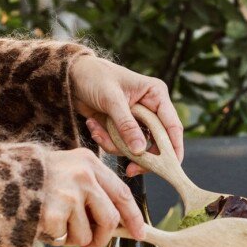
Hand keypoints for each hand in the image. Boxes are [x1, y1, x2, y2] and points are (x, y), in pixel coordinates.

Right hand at [39, 147, 144, 246]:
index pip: (122, 192)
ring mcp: (69, 193)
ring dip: (73, 239)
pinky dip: (54, 239)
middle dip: (102, 237)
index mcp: (89, 163)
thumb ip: (93, 189)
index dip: (132, 216)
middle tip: (90, 242)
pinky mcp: (53, 212)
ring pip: (87, 234)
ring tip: (56, 225)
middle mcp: (83, 175)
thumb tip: (119, 221)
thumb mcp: (68, 170)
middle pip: (110, 218)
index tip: (140, 232)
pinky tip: (42, 224)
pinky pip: (64, 239)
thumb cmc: (34, 178)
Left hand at [71, 52, 183, 175]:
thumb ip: (127, 126)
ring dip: (115, 145)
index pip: (172, 126)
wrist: (71, 77)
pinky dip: (106, 140)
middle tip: (130, 170)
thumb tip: (141, 151)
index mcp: (156, 95)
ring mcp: (136, 120)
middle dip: (141, 156)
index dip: (174, 148)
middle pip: (157, 143)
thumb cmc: (94, 77)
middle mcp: (150, 109)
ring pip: (136, 147)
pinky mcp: (122, 128)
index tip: (171, 168)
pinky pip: (120, 145)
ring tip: (96, 130)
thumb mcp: (112, 100)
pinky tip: (93, 126)